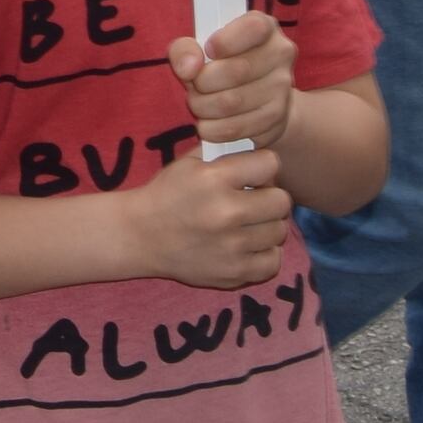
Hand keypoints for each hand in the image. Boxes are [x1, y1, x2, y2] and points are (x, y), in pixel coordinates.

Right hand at [127, 138, 297, 289]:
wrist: (140, 236)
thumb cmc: (167, 194)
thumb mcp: (187, 162)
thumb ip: (224, 152)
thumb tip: (258, 149)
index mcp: (214, 179)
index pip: (270, 164)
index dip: (263, 166)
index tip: (253, 173)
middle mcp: (225, 212)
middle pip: (282, 200)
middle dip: (270, 197)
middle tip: (254, 200)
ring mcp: (231, 246)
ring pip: (279, 231)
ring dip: (267, 226)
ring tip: (249, 224)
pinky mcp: (233, 272)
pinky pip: (273, 262)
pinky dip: (265, 253)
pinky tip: (249, 245)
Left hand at [170, 9, 299, 159]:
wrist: (256, 100)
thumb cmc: (221, 64)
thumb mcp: (197, 47)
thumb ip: (185, 49)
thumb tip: (188, 68)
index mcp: (264, 27)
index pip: (253, 28)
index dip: (225, 41)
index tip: (208, 51)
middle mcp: (280, 53)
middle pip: (236, 70)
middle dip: (202, 82)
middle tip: (192, 86)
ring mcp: (282, 86)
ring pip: (232, 102)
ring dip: (203, 107)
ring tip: (196, 104)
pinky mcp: (276, 117)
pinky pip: (237, 127)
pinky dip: (213, 128)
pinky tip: (206, 124)